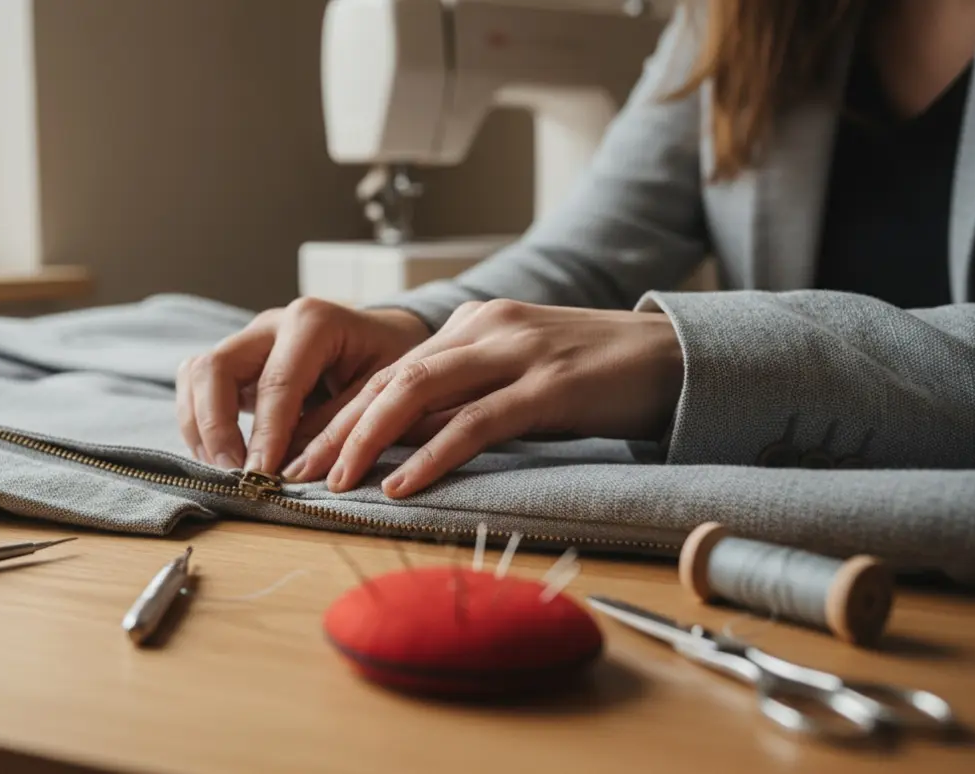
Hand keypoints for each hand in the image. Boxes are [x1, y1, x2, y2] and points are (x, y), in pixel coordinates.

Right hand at [176, 298, 429, 473]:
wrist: (387, 339)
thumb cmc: (391, 364)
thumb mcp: (382, 393)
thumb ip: (339, 427)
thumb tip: (294, 472)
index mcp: (313, 322)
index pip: (276, 382)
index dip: (265, 435)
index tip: (261, 478)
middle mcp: (271, 324)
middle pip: (214, 367)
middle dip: (216, 426)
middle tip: (234, 475)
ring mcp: (249, 341)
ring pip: (196, 373)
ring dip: (200, 426)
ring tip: (225, 471)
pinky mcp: (237, 363)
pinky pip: (197, 387)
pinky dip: (200, 424)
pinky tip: (223, 458)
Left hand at [284, 299, 684, 497]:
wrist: (676, 356)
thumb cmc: (593, 374)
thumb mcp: (516, 377)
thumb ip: (463, 399)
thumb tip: (402, 444)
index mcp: (472, 325)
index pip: (387, 371)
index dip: (339, 414)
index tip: (304, 453)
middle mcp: (484, 329)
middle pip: (388, 379)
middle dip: (336, 428)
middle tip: (297, 472)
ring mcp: (516, 354)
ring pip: (418, 392)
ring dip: (368, 440)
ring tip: (335, 482)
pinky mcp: (549, 387)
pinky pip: (476, 423)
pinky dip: (431, 455)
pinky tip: (402, 485)